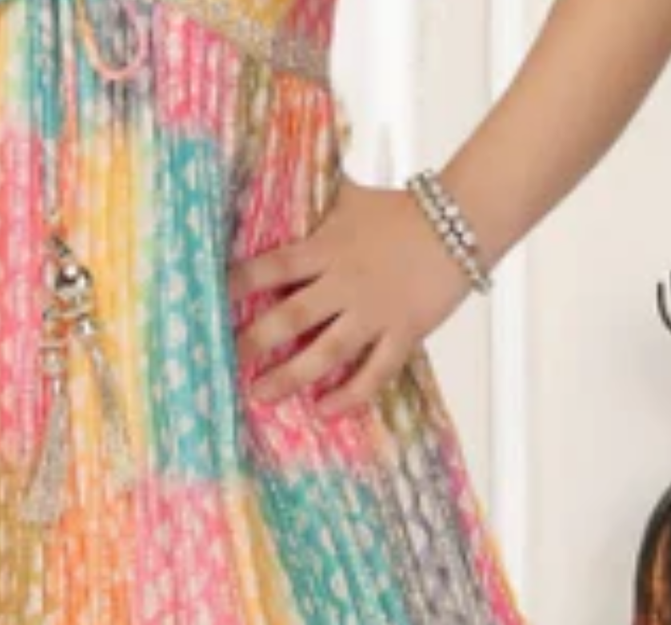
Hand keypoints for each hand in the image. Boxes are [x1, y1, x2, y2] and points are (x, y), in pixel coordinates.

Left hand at [227, 175, 473, 416]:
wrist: (461, 220)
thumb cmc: (400, 211)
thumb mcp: (350, 199)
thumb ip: (316, 202)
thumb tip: (279, 169)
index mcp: (328, 248)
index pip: (274, 266)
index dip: (240, 283)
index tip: (209, 301)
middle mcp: (345, 283)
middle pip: (292, 316)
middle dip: (256, 341)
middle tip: (228, 360)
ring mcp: (374, 312)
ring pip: (326, 352)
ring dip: (290, 376)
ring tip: (261, 394)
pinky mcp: (402, 333)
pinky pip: (373, 373)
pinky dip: (349, 395)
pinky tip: (324, 410)